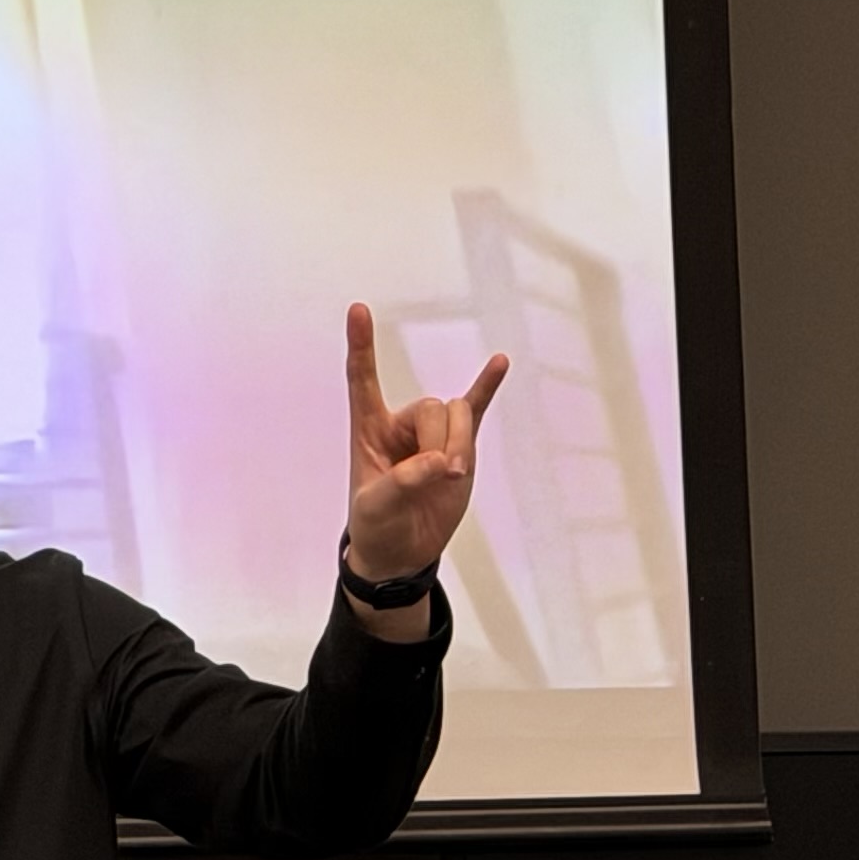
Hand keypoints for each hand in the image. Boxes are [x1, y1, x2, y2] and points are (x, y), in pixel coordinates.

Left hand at [343, 302, 504, 582]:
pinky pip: (476, 409)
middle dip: (439, 442)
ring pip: (458, 414)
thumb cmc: (376, 524)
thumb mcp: (376, 507)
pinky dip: (487, 386)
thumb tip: (441, 462)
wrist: (402, 549)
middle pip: (433, 407)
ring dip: (459, 443)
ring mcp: (433, 432)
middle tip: (435, 476)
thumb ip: (404, 481)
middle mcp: (401, 423)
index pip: (362, 379)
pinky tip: (500, 362)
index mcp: (368, 429)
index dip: (361, 345)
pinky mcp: (460, 444)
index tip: (358, 310)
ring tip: (450, 475)